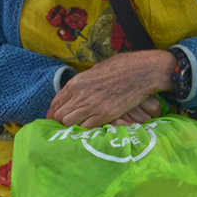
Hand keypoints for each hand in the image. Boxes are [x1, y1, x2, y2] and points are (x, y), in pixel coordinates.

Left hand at [47, 49, 173, 127]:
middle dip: (61, 122)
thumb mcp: (98, 69)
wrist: (144, 71)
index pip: (55, 103)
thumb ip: (86, 80)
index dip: (53, 113)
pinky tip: (90, 130)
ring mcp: (92, 105)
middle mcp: (80, 94)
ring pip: (69, 124)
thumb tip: (81, 87)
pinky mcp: (104, 115)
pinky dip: (85, 131)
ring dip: (72, 127)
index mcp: (77, 82)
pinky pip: (85, 128)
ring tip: (78, 128)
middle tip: (67, 126)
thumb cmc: (124, 66)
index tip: (55, 119)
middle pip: (59, 116)